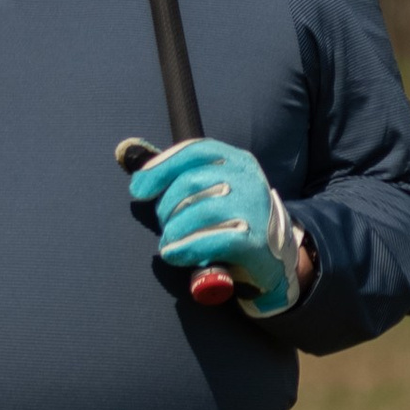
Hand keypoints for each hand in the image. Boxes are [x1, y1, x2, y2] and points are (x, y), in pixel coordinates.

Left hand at [125, 135, 303, 317]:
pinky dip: (184, 248)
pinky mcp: (254, 240)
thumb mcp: (215, 190)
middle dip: (166, 207)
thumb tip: (134, 167)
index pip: (194, 151)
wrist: (276, 258)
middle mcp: (247, 178)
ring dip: (173, 231)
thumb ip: (182, 177)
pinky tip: (174, 254)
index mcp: (237, 160)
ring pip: (196, 211)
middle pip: (190, 182)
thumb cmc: (233, 220)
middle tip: (164, 225)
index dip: (161, 167)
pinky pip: (209, 239)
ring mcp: (253, 208)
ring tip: (171, 242)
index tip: (138, 189)